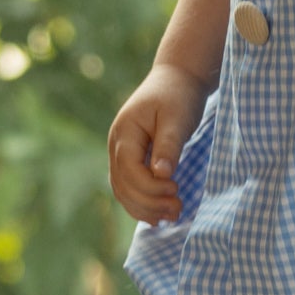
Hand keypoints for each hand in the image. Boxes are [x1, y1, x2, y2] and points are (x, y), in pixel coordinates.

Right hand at [108, 64, 211, 225]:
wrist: (177, 78)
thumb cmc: (178, 95)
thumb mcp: (176, 118)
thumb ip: (168, 146)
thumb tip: (161, 175)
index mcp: (124, 132)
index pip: (129, 170)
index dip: (150, 186)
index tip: (176, 189)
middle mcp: (116, 145)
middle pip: (123, 185)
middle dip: (149, 202)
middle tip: (178, 209)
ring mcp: (120, 153)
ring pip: (123, 191)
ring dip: (145, 208)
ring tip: (173, 216)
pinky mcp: (131, 160)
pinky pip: (129, 188)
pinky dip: (142, 204)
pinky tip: (159, 215)